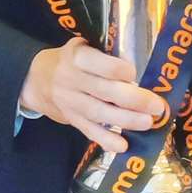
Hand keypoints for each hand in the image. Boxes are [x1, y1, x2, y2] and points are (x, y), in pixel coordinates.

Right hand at [20, 37, 163, 153]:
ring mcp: (70, 102)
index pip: (100, 64)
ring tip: (147, 123)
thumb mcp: (81, 46)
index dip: (120, 69)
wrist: (34, 79)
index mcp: (77, 57)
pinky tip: (123, 145)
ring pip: (99, 113)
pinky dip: (106, 140)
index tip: (136, 73)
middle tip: (157, 106)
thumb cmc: (69, 60)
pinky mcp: (71, 120)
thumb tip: (140, 63)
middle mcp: (72, 80)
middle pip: (104, 91)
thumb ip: (104, 54)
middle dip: (134, 99)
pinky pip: (89, 131)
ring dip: (125, 120)